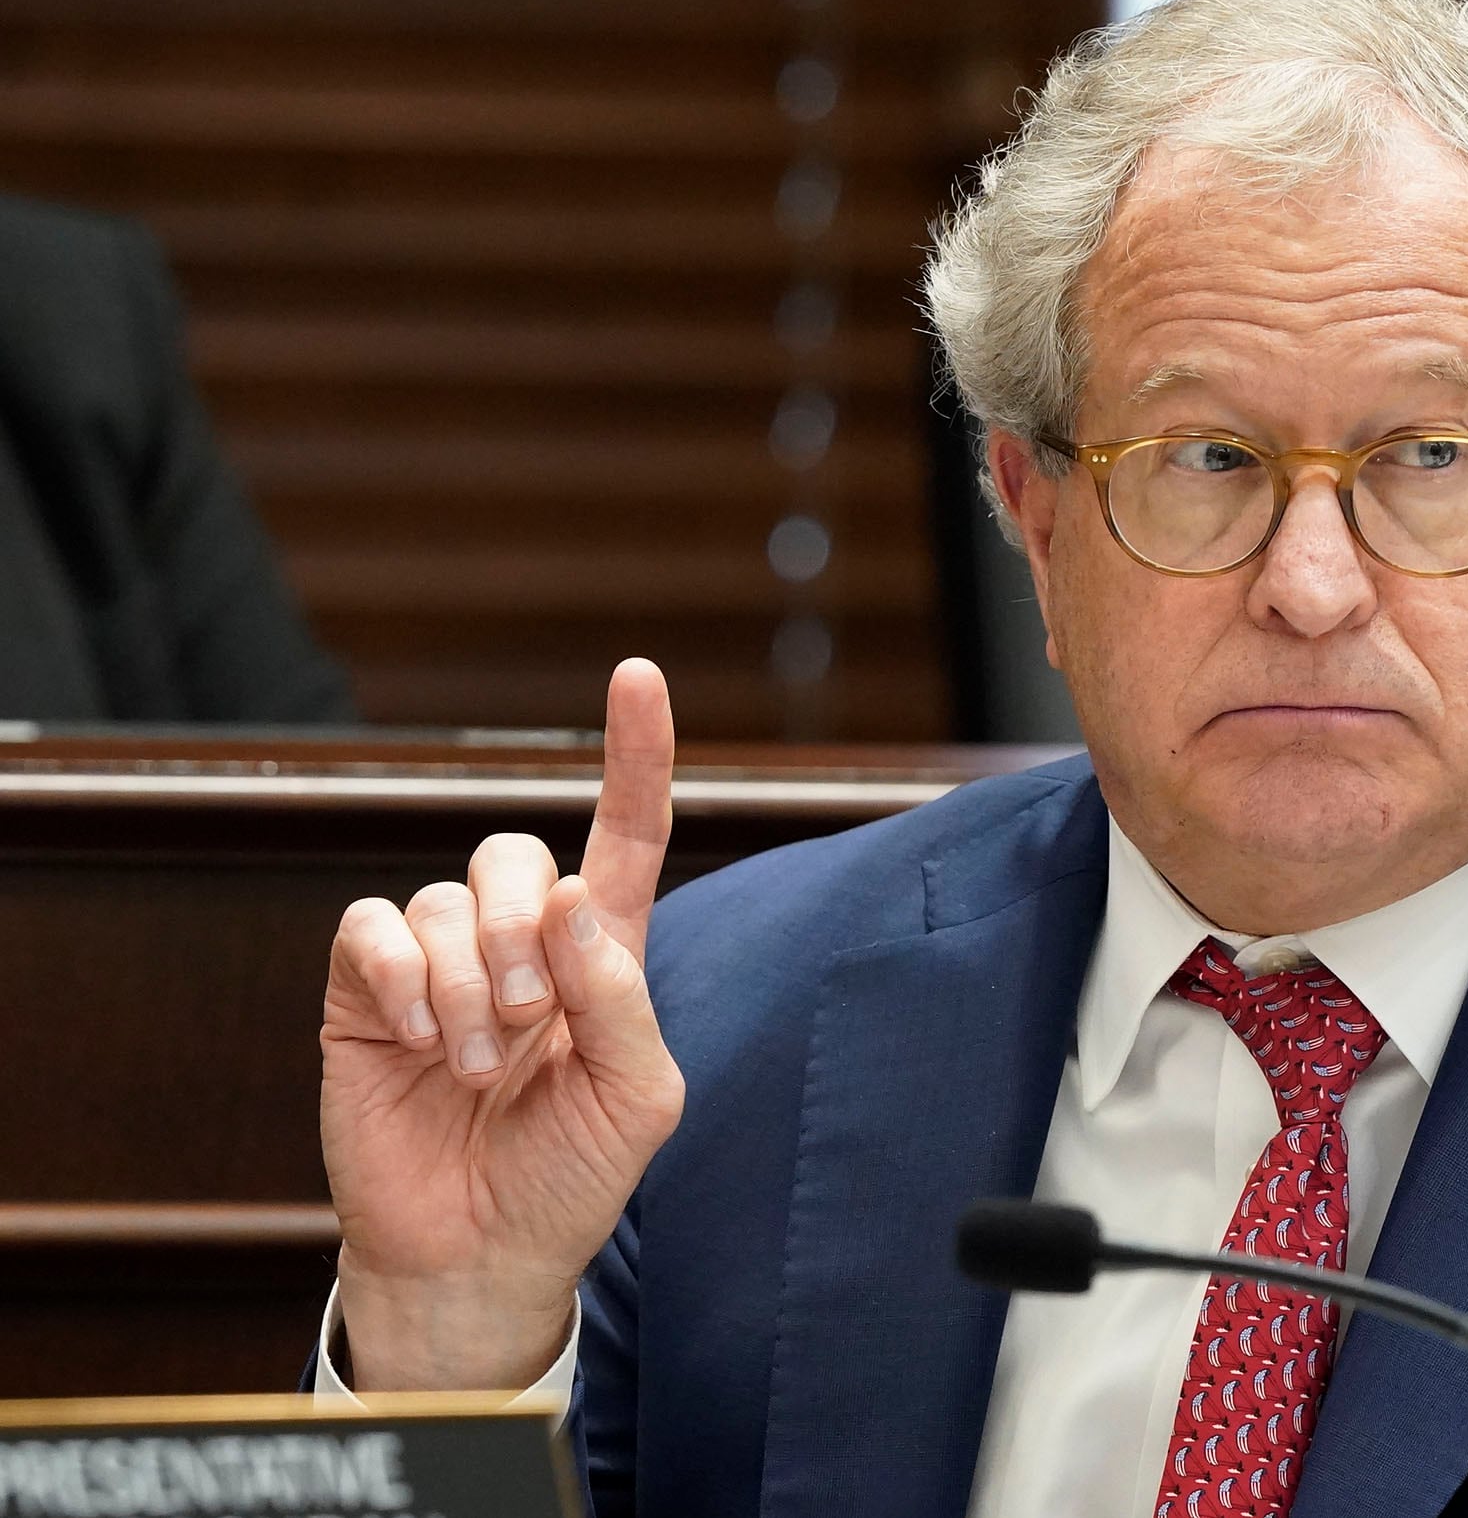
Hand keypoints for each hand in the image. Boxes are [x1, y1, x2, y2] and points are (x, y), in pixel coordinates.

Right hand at [319, 659, 686, 1390]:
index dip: (634, 754)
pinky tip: (421, 1039)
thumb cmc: (570, 1177)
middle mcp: (520, 941)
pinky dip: (402, 977)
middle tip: (528, 1021)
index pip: (626, 832)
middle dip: (524, 930)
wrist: (477, 1257)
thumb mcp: (638, 1097)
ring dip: (469, 982)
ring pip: (445, 896)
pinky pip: (372, 929)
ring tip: (477, 1066)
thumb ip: (622, 994)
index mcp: (603, 955)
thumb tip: (576, 898)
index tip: (638, 674)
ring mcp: (437, 962)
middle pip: (519, 854)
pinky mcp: (364, 992)